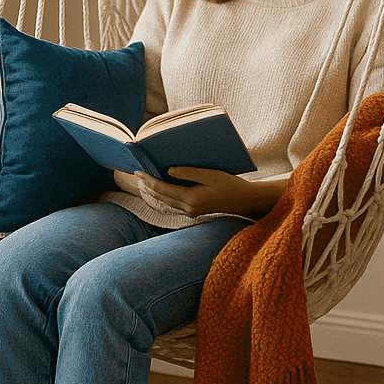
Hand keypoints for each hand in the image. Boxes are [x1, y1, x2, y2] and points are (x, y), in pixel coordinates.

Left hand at [129, 166, 284, 218]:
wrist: (245, 202)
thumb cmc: (231, 185)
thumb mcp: (211, 175)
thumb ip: (189, 173)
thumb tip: (168, 171)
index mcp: (191, 199)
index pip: (162, 189)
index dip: (148, 180)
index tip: (138, 172)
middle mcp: (188, 208)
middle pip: (161, 197)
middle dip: (148, 186)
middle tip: (137, 175)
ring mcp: (191, 212)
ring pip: (166, 202)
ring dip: (154, 192)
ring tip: (145, 181)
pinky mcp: (195, 212)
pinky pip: (174, 203)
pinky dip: (165, 195)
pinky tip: (162, 189)